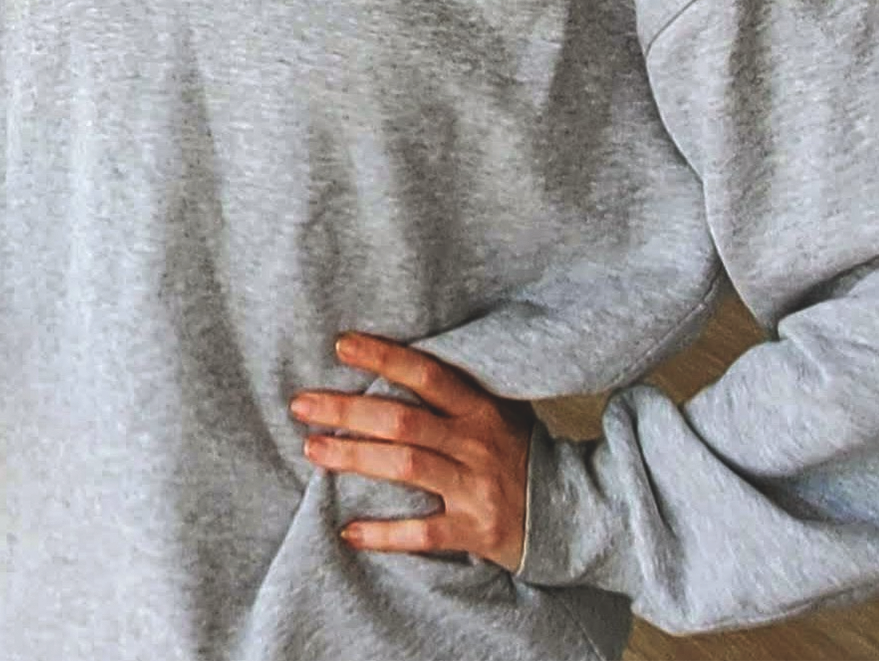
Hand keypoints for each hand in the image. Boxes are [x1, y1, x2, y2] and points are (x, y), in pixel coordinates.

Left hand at [289, 331, 533, 571]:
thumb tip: (392, 357)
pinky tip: (348, 532)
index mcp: (481, 408)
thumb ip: (456, 389)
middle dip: (347, 410)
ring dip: (354, 458)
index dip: (384, 356)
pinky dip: (384, 534)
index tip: (339, 344)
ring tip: (311, 449)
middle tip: (300, 405)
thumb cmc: (522, 452)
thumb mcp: (500, 410)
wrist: (579, 514)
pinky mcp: (478, 533)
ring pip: (406, 468)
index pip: (426, 374)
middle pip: (403, 422)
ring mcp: (477, 489)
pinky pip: (424, 534)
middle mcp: (477, 444)